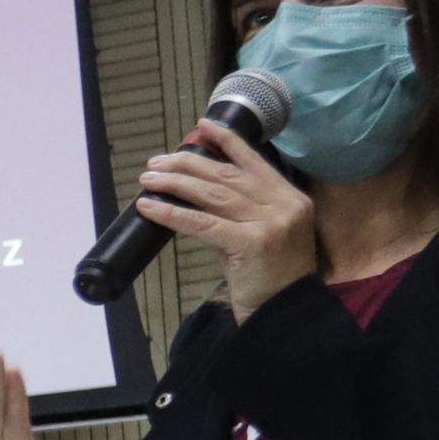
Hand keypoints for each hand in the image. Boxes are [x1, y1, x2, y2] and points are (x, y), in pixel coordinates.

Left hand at [131, 120, 318, 316]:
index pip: (253, 161)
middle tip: (156, 162)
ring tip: (148, 178)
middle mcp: (285, 205)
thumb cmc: (270, 277)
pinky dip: (172, 212)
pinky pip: (202, 223)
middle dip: (186, 164)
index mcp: (291, 198)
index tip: (200, 125)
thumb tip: (194, 186)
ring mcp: (270, 223)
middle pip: (226, 176)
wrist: (285, 314)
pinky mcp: (251, 243)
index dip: (226, 141)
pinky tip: (150, 206)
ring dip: (175, 183)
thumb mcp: (261, 234)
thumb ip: (238, 209)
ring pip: (212, 194)